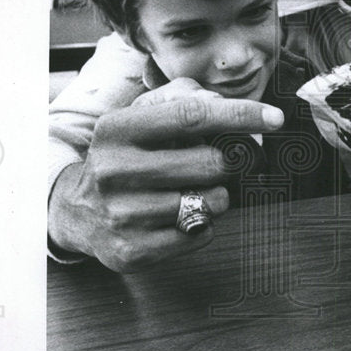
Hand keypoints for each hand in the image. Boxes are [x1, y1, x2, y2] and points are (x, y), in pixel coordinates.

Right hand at [47, 79, 283, 271]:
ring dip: (217, 195)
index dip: (240, 115)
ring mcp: (122, 215)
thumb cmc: (125, 157)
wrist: (76, 211)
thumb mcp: (139, 119)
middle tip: (224, 162)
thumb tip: (219, 103)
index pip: (191, 116)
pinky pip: (200, 234)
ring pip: (210, 202)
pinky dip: (204, 224)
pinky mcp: (133, 251)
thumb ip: (181, 99)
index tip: (274, 118)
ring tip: (194, 190)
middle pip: (210, 163)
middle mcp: (114, 171)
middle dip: (230, 162)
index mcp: (116, 130)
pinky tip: (181, 215)